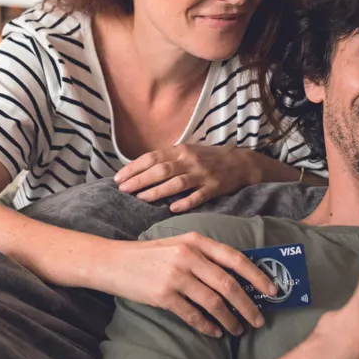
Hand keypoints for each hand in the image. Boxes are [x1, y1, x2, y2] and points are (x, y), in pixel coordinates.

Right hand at [105, 232, 278, 337]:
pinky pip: (193, 315)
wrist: (113, 262)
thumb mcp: (177, 245)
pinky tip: (215, 332)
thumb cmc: (149, 256)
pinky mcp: (163, 295)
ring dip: (230, 320)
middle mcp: (188, 255)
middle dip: (248, 305)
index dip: (257, 275)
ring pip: (214, 302)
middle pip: (228, 284)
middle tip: (259, 320)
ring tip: (238, 331)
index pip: (235, 258)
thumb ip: (204, 256)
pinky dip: (208, 326)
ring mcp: (175, 275)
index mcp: (196, 240)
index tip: (273, 290)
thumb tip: (237, 277)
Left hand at [116, 144, 257, 212]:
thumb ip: (166, 158)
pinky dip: (185, 202)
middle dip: (140, 180)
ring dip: (157, 191)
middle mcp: (189, 160)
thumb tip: (139, 169)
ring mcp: (202, 174)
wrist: (240, 162)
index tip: (118, 178)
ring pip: (176, 183)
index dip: (134, 168)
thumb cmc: (207, 158)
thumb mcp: (186, 151)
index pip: (152, 157)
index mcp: (180, 150)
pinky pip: (198, 196)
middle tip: (123, 190)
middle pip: (161, 170)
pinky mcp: (214, 188)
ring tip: (141, 199)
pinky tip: (172, 208)